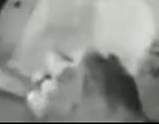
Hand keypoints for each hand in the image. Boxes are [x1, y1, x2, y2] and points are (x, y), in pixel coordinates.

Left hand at [27, 51, 145, 121]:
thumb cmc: (122, 104)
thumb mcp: (125, 79)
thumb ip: (112, 65)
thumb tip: (106, 59)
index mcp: (89, 58)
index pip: (83, 50)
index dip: (85, 58)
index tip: (88, 65)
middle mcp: (66, 69)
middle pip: (53, 57)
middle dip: (58, 62)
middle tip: (64, 72)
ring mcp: (52, 88)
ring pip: (40, 76)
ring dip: (47, 81)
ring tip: (53, 88)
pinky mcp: (41, 107)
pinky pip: (33, 97)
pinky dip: (38, 98)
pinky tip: (44, 102)